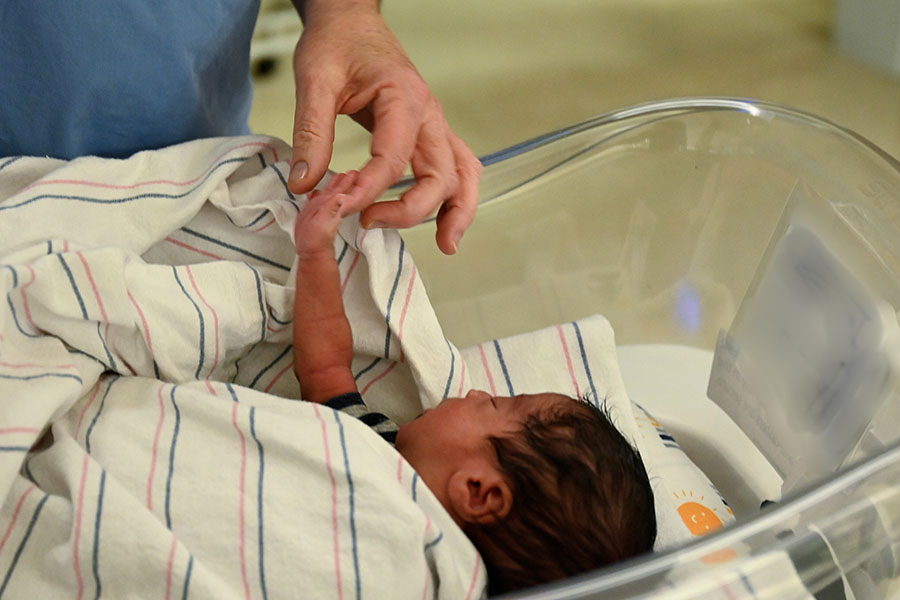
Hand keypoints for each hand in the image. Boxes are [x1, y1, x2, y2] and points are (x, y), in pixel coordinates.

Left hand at [287, 1, 481, 254]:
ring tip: (444, 245)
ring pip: (462, 174)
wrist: (351, 22)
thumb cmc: (337, 44)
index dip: (367, 190)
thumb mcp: (314, 80)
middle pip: (440, 175)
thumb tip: (304, 184)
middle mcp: (430, 115)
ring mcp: (436, 125)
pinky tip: (445, 224)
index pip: (393, 159)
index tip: (338, 207)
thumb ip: (311, 133)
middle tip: (370, 223)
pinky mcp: (431, 134)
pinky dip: (457, 198)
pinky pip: (459, 168)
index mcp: (404, 98)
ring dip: (456, 211)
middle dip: (410, 209)